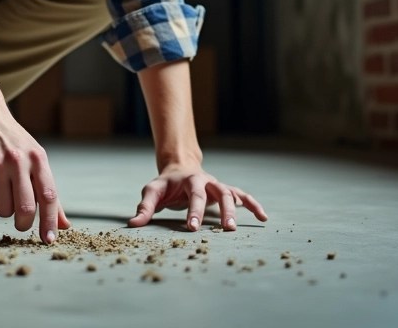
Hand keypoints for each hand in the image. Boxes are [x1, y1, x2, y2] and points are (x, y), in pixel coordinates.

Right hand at [0, 95, 69, 243]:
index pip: (49, 196)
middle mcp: (18, 161)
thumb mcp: (36, 160)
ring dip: (2, 210)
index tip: (49, 239)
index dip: (50, 221)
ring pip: (3, 210)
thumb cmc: (14, 143)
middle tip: (21, 222)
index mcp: (38, 159)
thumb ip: (48, 192)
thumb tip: (63, 225)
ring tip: (1, 190)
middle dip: (24, 224)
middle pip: (25, 209)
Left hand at [128, 162, 267, 231]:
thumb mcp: (152, 192)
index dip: (194, 211)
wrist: (179, 168)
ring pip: (231, 194)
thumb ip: (144, 208)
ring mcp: (216, 185)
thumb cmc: (165, 185)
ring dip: (238, 210)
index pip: (193, 195)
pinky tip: (263, 217)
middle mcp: (206, 181)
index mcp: (188, 180)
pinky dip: (253, 205)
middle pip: (218, 193)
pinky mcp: (224, 190)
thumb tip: (133, 224)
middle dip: (223, 211)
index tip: (193, 228)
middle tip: (226, 230)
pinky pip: (242, 196)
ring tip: (237, 229)